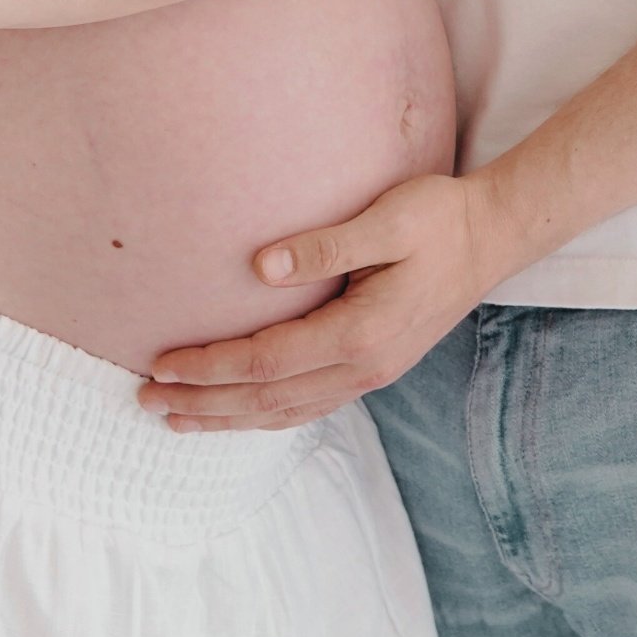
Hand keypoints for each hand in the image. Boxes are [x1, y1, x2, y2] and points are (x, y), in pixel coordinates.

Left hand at [138, 171, 512, 430]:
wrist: (492, 237)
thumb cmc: (439, 218)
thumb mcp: (387, 219)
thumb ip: (325, 246)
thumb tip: (259, 268)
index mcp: (360, 333)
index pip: (266, 362)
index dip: (209, 367)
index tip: (160, 363)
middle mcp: (363, 366)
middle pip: (266, 400)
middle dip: (203, 403)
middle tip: (144, 402)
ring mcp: (370, 374)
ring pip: (284, 412)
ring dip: (227, 418)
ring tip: (177, 419)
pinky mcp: (374, 367)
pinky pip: (307, 406)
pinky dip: (264, 414)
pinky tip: (242, 411)